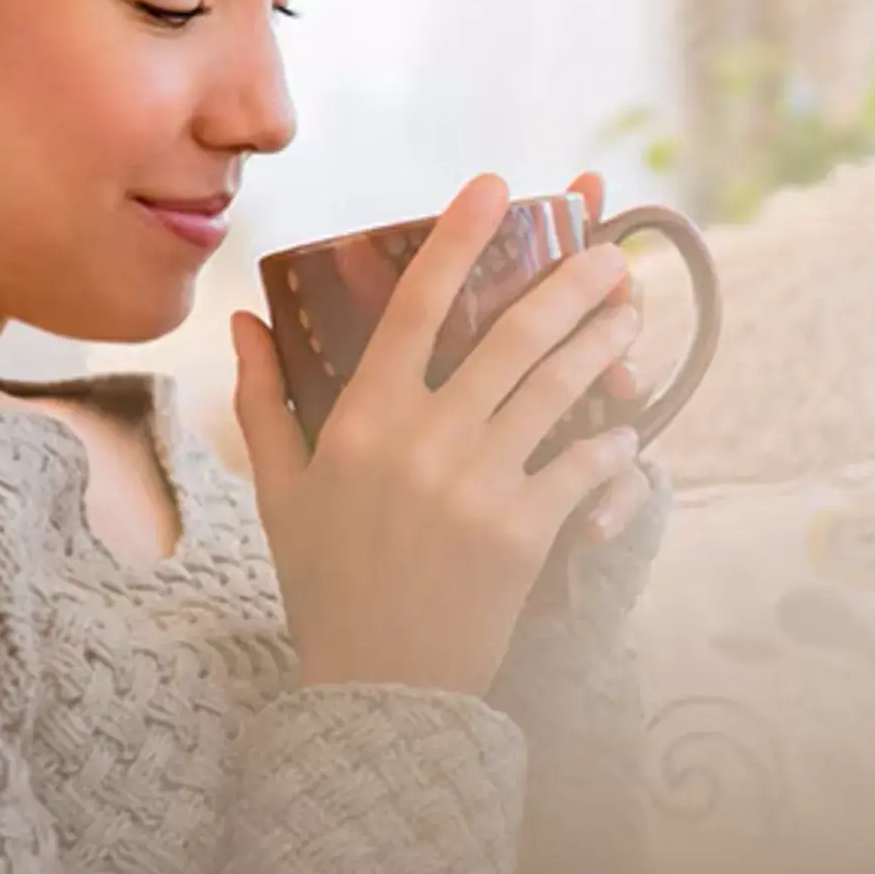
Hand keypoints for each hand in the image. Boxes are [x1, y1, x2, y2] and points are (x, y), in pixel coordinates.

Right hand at [231, 175, 644, 698]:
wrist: (376, 688)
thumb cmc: (323, 579)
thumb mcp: (279, 487)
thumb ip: (263, 398)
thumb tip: (243, 321)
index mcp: (365, 419)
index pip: (415, 305)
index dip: (458, 238)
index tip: (494, 186)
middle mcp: (425, 441)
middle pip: (511, 338)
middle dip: (566, 283)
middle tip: (607, 250)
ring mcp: (481, 487)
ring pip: (558, 390)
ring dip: (603, 341)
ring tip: (630, 306)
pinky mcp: (525, 534)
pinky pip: (584, 468)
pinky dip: (613, 440)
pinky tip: (631, 420)